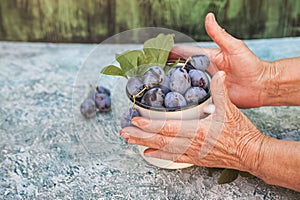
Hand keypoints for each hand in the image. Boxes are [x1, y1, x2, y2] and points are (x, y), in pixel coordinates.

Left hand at [120, 71, 266, 170]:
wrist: (251, 153)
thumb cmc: (241, 132)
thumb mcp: (230, 108)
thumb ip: (220, 90)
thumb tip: (219, 73)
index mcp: (198, 130)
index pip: (169, 127)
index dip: (151, 124)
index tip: (135, 120)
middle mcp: (191, 144)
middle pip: (161, 140)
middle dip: (141, 135)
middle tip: (124, 132)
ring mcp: (192, 153)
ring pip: (164, 149)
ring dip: (146, 144)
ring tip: (130, 141)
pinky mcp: (196, 158)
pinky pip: (174, 158)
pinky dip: (160, 155)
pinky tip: (148, 153)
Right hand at [169, 13, 272, 107]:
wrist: (261, 86)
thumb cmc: (250, 65)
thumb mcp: (233, 47)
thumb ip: (219, 34)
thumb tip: (208, 16)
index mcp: (209, 58)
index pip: (187, 53)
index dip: (174, 51)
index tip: (159, 49)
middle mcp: (206, 72)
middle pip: (184, 70)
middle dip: (169, 68)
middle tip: (154, 69)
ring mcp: (207, 85)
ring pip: (188, 85)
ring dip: (175, 85)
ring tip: (159, 86)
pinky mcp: (211, 98)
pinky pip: (197, 99)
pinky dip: (187, 100)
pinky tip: (176, 102)